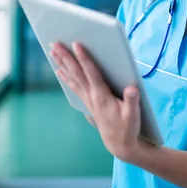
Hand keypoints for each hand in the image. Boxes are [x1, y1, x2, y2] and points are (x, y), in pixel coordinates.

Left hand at [49, 41, 141, 161]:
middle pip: (76, 72)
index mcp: (102, 96)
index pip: (91, 73)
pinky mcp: (88, 102)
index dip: (84, 58)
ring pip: (72, 77)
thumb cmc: (128, 128)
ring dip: (62, 64)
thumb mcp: (134, 115)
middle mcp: (91, 96)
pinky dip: (65, 77)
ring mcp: (88, 99)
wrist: (120, 145)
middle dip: (65, 57)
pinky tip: (59, 70)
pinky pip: (74, 85)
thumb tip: (132, 88)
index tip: (76, 44)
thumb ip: (132, 100)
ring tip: (52, 52)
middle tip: (54, 43)